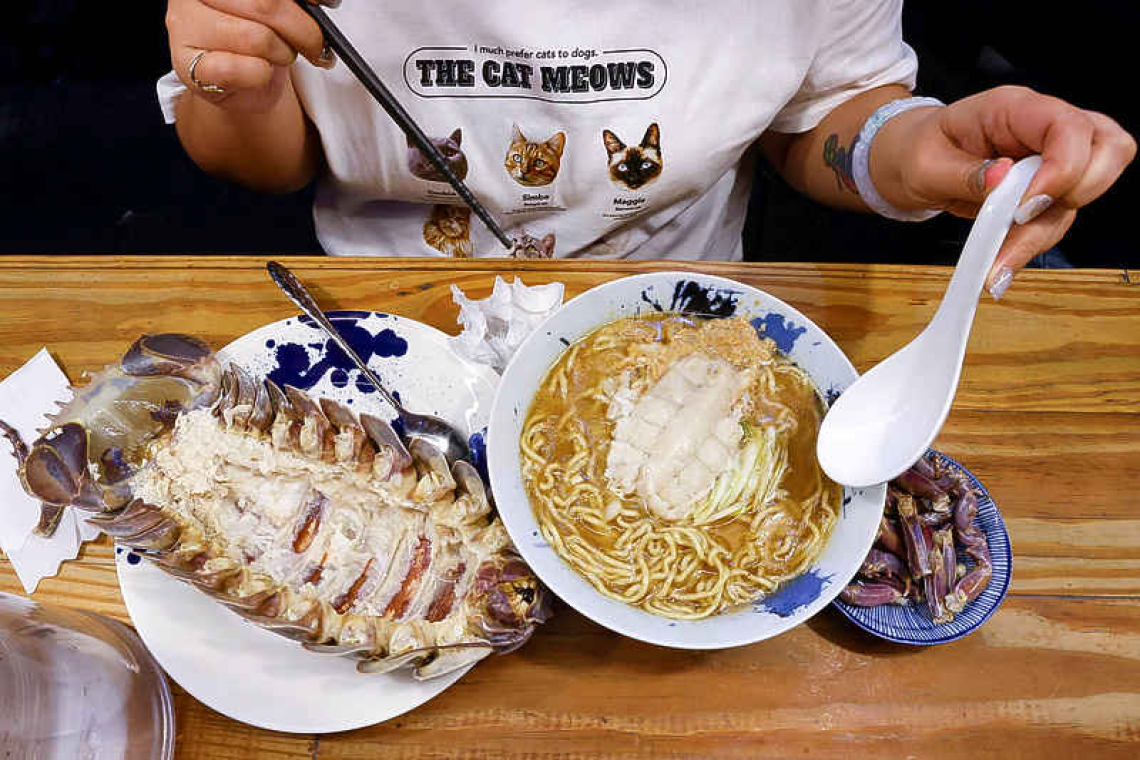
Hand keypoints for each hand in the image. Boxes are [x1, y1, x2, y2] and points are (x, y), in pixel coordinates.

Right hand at [166, 0, 334, 112]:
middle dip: (303, 30)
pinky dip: (262, 75)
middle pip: (266, 5)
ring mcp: (184, 27)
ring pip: (257, 38)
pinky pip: (244, 69)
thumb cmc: (253, 35)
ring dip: (282, 54)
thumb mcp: (274, 9)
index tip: (326, 3)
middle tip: (316, 45)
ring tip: (281, 56)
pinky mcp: (187, 64)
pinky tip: (260, 72)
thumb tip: (321, 0)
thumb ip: (290, 2)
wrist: (236, 79)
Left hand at [884, 86, 1135, 295]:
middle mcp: (1042, 129)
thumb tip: (1000, 179)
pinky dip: (1032, 243)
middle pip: (1108, 149)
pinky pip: (1057, 218)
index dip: (1063, 167)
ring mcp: (1050, 159)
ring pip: (1083, 196)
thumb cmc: (916, 151)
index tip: (1024, 207)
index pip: (1069, 125)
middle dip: (1078, 193)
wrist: (908, 161)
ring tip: (998, 266)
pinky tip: (1002, 264)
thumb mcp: (924, 164)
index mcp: (1014, 108)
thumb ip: (963, 173)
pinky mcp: (1045, 189)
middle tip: (1023, 221)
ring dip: (1043, 234)